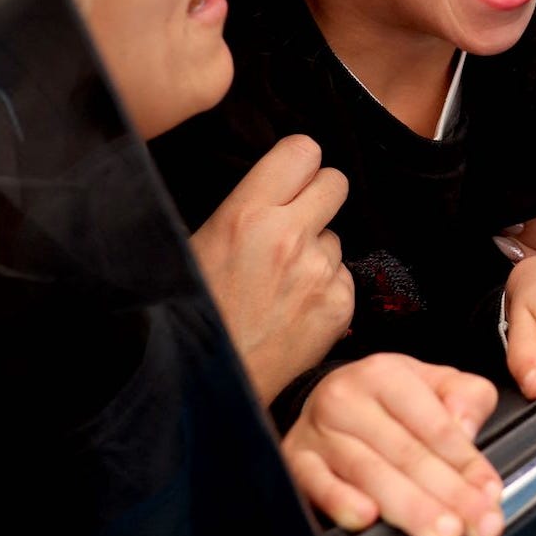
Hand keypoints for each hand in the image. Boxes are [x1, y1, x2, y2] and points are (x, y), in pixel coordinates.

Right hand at [191, 135, 353, 403]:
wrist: (206, 385)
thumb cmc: (190, 314)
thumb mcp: (194, 245)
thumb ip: (239, 208)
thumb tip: (269, 184)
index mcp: (247, 215)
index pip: (303, 150)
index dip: (297, 163)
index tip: (289, 178)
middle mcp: (290, 237)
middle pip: (335, 182)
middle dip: (318, 196)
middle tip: (295, 219)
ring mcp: (320, 273)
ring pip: (337, 236)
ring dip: (318, 250)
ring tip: (282, 280)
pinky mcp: (341, 306)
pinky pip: (344, 276)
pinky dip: (327, 288)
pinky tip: (295, 308)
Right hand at [282, 354, 502, 535]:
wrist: (326, 400)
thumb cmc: (388, 401)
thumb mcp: (434, 384)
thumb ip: (465, 397)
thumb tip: (467, 428)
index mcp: (387, 375)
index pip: (435, 423)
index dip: (467, 462)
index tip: (490, 494)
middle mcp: (347, 399)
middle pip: (405, 453)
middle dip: (448, 494)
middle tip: (477, 525)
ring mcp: (318, 432)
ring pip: (368, 473)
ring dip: (410, 508)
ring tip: (442, 533)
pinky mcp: (296, 462)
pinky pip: (317, 485)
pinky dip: (341, 502)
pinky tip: (367, 519)